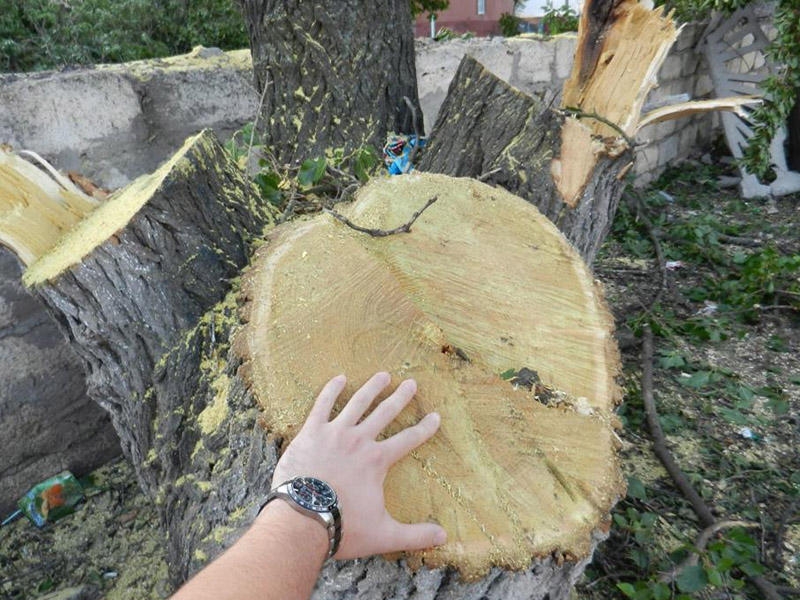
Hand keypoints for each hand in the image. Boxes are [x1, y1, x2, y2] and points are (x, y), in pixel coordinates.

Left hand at [270, 372, 446, 559]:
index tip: (436, 416)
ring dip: (372, 387)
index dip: (425, 427)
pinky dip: (331, 390)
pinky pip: (323, 404)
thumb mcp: (384, 534)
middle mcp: (360, 440)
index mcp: (377, 460)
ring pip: (358, 403)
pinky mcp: (311, 432)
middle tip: (411, 383)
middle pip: (385, 413)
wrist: (302, 520)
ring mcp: (335, 433)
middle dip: (401, 397)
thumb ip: (415, 534)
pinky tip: (339, 378)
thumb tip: (444, 537)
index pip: (408, 439)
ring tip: (383, 375)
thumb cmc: (343, 527)